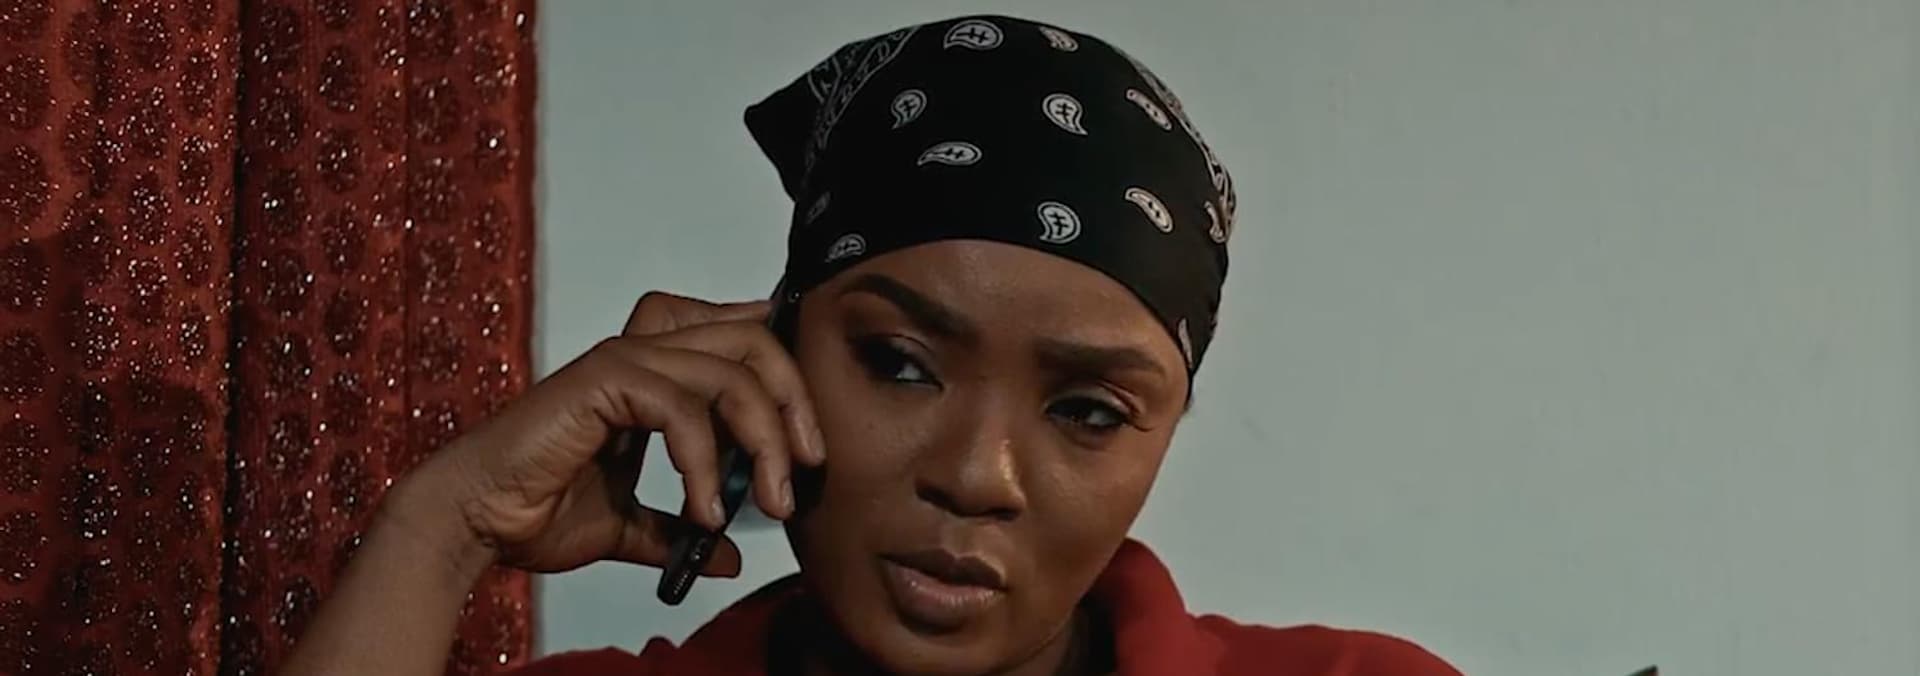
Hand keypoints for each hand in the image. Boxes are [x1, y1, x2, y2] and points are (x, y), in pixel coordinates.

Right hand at [390, 292, 826, 575]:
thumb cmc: (533, 510)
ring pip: (731, 371)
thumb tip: (730, 555)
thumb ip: (679, 529)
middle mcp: (641, 353)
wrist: (474, 521)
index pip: (738, 335)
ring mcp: (622, 361)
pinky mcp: (603, 380)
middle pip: (751, 340)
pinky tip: (708, 509)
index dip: (783, 370)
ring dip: (764, 439)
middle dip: (794, 402)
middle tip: (807, 468)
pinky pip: (684, 407)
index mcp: (651, 373)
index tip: (809, 436)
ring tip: (770, 502)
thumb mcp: (628, 524)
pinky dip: (707, 460)